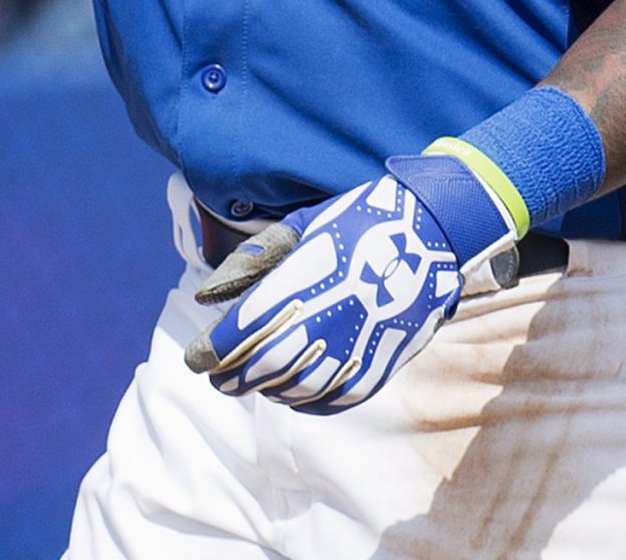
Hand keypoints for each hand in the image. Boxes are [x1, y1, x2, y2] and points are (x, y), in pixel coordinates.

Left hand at [182, 153, 514, 413]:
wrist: (430, 235)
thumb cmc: (354, 223)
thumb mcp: (298, 227)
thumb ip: (250, 261)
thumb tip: (204, 295)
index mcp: (304, 280)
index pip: (244, 330)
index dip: (213, 351)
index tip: (195, 359)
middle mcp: (329, 319)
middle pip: (264, 365)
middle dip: (232, 375)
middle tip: (215, 376)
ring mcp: (357, 347)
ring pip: (296, 389)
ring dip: (264, 389)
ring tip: (248, 381)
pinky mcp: (379, 366)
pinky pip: (332, 400)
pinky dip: (302, 402)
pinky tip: (288, 392)